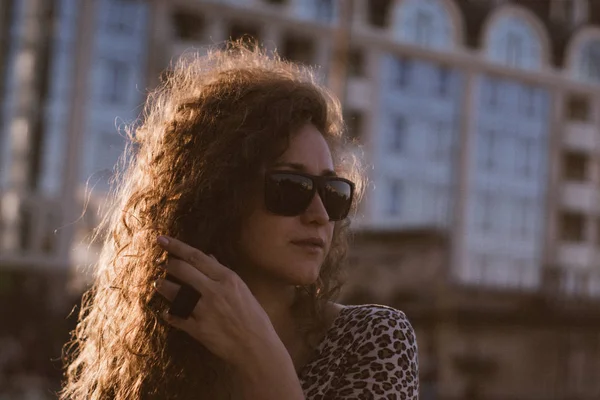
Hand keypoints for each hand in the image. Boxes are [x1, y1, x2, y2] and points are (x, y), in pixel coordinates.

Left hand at [153, 235, 281, 369]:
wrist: (257, 346)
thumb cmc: (254, 317)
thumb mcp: (242, 289)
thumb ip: (223, 273)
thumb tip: (209, 258)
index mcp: (227, 278)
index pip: (196, 256)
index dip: (176, 246)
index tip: (161, 239)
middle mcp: (213, 291)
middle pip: (182, 270)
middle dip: (167, 264)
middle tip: (159, 263)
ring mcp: (204, 310)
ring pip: (175, 293)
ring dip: (163, 286)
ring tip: (158, 284)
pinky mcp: (198, 329)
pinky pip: (176, 318)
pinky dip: (169, 314)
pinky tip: (166, 312)